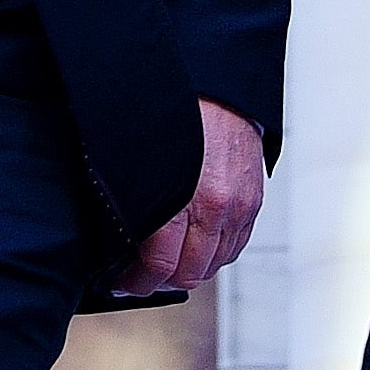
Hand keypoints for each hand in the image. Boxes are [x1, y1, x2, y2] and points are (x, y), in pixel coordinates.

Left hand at [115, 99, 266, 295]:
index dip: (136, 282)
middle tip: (141, 277)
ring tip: (168, 262)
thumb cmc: (175, 115)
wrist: (219, 86)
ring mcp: (238, 207)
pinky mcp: (253, 201)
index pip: (160, 266)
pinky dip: (215, 254)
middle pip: (189, 273)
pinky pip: (235, 247)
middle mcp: (214, 207)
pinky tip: (196, 247)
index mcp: (181, 198)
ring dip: (190, 269)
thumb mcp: (136, 158)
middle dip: (161, 281)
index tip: (121, 282)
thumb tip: (116, 238)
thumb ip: (129, 202)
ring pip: (214, 264)